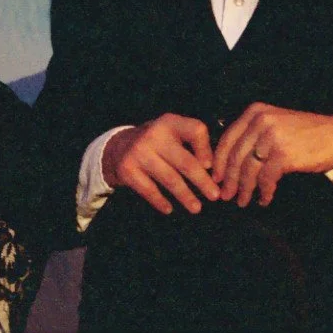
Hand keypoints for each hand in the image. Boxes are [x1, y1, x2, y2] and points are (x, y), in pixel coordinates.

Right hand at [102, 114, 220, 215]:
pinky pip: (149, 190)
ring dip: (185, 196)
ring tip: (197, 208)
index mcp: (170, 123)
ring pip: (169, 179)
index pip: (196, 130)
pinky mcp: (127, 169)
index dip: (206, 149)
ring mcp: (139, 152)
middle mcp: (154, 135)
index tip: (211, 167)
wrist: (117, 146)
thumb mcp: (172, 133)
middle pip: (185, 161)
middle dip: (202, 181)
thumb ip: (193, 143)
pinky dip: (160, 202)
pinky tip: (169, 209)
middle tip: (215, 196)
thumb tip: (213, 169)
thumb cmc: (157, 142)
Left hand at [210, 103, 332, 207]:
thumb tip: (226, 163)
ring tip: (243, 201)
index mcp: (255, 112)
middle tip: (225, 196)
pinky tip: (264, 199)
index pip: (228, 139)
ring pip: (248, 169)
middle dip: (229, 180)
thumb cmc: (303, 134)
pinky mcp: (283, 154)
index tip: (216, 179)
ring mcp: (272, 137)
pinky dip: (264, 191)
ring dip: (245, 189)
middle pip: (236, 156)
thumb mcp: (274, 123)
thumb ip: (252, 135)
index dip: (219, 162)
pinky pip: (266, 178)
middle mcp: (261, 121)